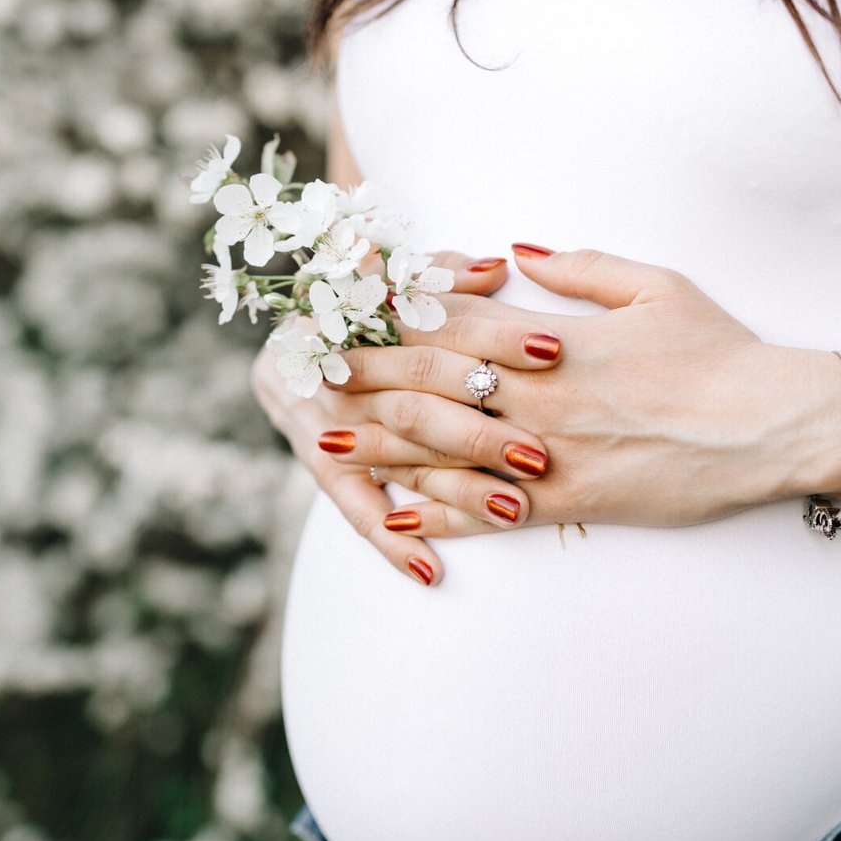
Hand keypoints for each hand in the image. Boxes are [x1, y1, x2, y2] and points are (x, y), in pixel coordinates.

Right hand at [251, 250, 561, 585]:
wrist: (287, 351)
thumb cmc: (364, 310)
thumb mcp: (397, 281)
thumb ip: (443, 277)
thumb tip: (496, 268)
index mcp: (372, 319)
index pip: (440, 329)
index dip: (497, 338)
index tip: (553, 351)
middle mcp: (350, 375)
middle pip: (421, 404)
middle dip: (482, 431)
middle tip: (540, 454)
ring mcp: (335, 427)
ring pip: (402, 460)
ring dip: (457, 491)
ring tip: (514, 511)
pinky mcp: (326, 470)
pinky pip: (357, 512)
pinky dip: (393, 544)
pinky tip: (432, 572)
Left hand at [330, 245, 840, 530]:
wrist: (770, 422)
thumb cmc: (718, 348)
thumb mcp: (655, 284)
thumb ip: (579, 265)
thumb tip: (515, 248)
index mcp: (552, 337)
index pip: (451, 323)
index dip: (391, 320)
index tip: (345, 314)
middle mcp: (537, 394)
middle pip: (430, 384)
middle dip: (365, 382)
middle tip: (309, 380)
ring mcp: (550, 453)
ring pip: (447, 451)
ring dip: (381, 450)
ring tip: (326, 447)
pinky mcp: (571, 503)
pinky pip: (492, 514)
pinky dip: (442, 518)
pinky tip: (398, 522)